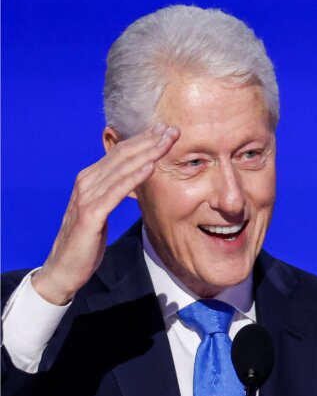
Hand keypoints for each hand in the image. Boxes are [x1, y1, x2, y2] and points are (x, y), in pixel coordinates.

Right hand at [32, 123, 179, 304]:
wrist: (65, 267)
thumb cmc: (87, 239)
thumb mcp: (102, 208)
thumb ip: (114, 190)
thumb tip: (135, 177)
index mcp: (91, 179)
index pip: (121, 153)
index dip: (144, 140)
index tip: (166, 130)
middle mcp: (87, 182)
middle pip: (123, 156)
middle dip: (150, 141)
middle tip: (173, 129)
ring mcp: (87, 197)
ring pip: (122, 169)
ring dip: (147, 153)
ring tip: (167, 142)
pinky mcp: (90, 214)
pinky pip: (116, 192)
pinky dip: (133, 178)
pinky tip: (150, 167)